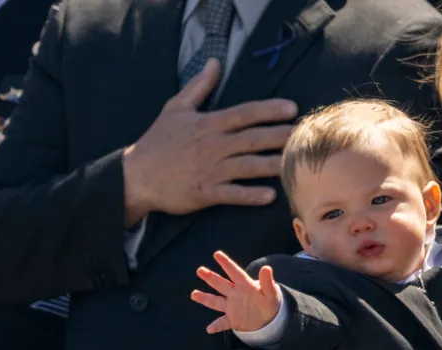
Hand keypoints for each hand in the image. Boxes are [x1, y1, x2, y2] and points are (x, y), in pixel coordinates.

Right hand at [121, 58, 298, 225]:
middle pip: (254, 139)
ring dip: (274, 164)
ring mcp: (211, 170)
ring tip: (296, 163)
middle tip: (305, 135)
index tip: (292, 108)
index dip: (269, 110)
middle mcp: (213, 146)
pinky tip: (270, 195)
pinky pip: (234, 194)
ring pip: (249, 166)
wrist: (136, 175)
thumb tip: (216, 62)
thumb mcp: (175, 108)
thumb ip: (199, 86)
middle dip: (281, 136)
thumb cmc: (158, 141)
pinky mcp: (206, 192)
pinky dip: (251, 195)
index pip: (244, 113)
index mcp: (208, 124)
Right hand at [192, 250, 281, 332]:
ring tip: (194, 294)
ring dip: (205, 298)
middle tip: (200, 270)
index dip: (226, 263)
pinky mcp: (233, 320)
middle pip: (221, 284)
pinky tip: (210, 329)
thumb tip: (266, 268)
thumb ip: (267, 282)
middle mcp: (235, 294)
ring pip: (216, 301)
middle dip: (211, 277)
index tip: (217, 254)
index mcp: (245, 285)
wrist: (269, 318)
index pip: (234, 272)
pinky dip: (216, 326)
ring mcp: (232, 307)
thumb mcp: (271, 292)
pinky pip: (223, 323)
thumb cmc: (270, 301)